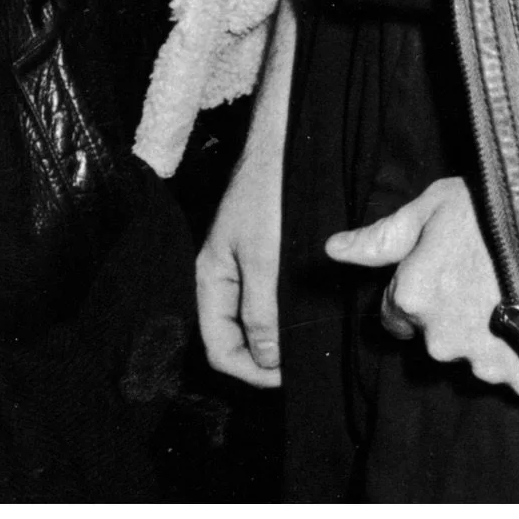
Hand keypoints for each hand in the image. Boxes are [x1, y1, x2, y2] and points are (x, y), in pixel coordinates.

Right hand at [194, 0, 296, 387]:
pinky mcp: (264, 254)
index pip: (218, 349)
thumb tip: (267, 362)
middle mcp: (223, 277)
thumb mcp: (263, 258)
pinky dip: (285, 315)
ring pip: (254, 322)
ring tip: (309, 343)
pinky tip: (308, 314)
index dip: (250, 372)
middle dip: (263, 360)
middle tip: (302, 364)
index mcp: (209, 279)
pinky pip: (269, 300)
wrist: (285, 142)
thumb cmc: (269, 195)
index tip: (286, 377)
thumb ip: (260, 312)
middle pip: (234, 340)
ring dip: (277, 339)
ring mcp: (243, 265)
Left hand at [323, 174, 518, 396]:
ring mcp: (481, 363)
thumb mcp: (432, 207)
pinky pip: (511, 373)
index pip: (393, 314)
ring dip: (485, 332)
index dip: (416, 289)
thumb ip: (381, 237)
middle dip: (450, 313)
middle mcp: (439, 339)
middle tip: (482, 275)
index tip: (443, 268)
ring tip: (514, 291)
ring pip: (472, 354)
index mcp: (411, 297)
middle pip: (433, 335)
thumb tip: (332, 249)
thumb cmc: (495, 213)